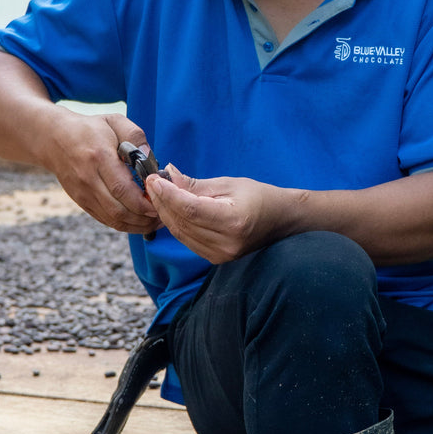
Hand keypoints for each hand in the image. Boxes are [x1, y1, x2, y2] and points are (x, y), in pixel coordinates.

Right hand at [44, 110, 159, 235]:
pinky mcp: (81, 202)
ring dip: (137, 225)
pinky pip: (106, 220)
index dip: (144, 202)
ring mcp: (83, 194)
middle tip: (164, 214)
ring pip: (113, 219)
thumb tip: (150, 160)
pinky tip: (140, 221)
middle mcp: (88, 179)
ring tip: (155, 221)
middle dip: (145, 218)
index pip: (122, 189)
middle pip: (119, 210)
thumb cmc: (90, 129)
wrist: (54, 138)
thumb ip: (136, 136)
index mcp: (98, 158)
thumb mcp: (114, 121)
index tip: (161, 201)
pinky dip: (125, 225)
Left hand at [144, 165, 293, 262]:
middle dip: (162, 201)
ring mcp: (221, 255)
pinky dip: (175, 223)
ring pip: (180, 233)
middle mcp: (226, 243)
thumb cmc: (259, 197)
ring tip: (157, 192)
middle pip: (182, 222)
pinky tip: (169, 208)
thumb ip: (195, 184)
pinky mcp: (216, 259)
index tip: (154, 179)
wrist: (281, 221)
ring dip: (165, 212)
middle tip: (151, 182)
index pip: (190, 209)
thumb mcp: (229, 184)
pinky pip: (187, 240)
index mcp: (233, 222)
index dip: (168, 194)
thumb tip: (167, 175)